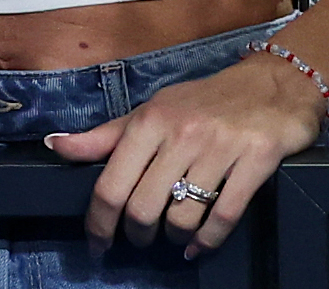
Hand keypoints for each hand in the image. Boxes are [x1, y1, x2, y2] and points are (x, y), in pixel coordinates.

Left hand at [44, 53, 327, 258]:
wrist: (273, 83)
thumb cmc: (204, 101)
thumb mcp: (151, 110)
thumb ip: (105, 136)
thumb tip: (55, 145)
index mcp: (149, 121)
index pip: (110, 184)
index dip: (99, 224)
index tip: (97, 245)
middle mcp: (181, 133)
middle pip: (143, 208)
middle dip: (137, 234)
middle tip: (142, 237)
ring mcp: (219, 148)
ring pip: (183, 217)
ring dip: (174, 237)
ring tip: (174, 234)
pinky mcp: (256, 161)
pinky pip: (224, 216)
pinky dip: (208, 241)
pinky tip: (200, 245)